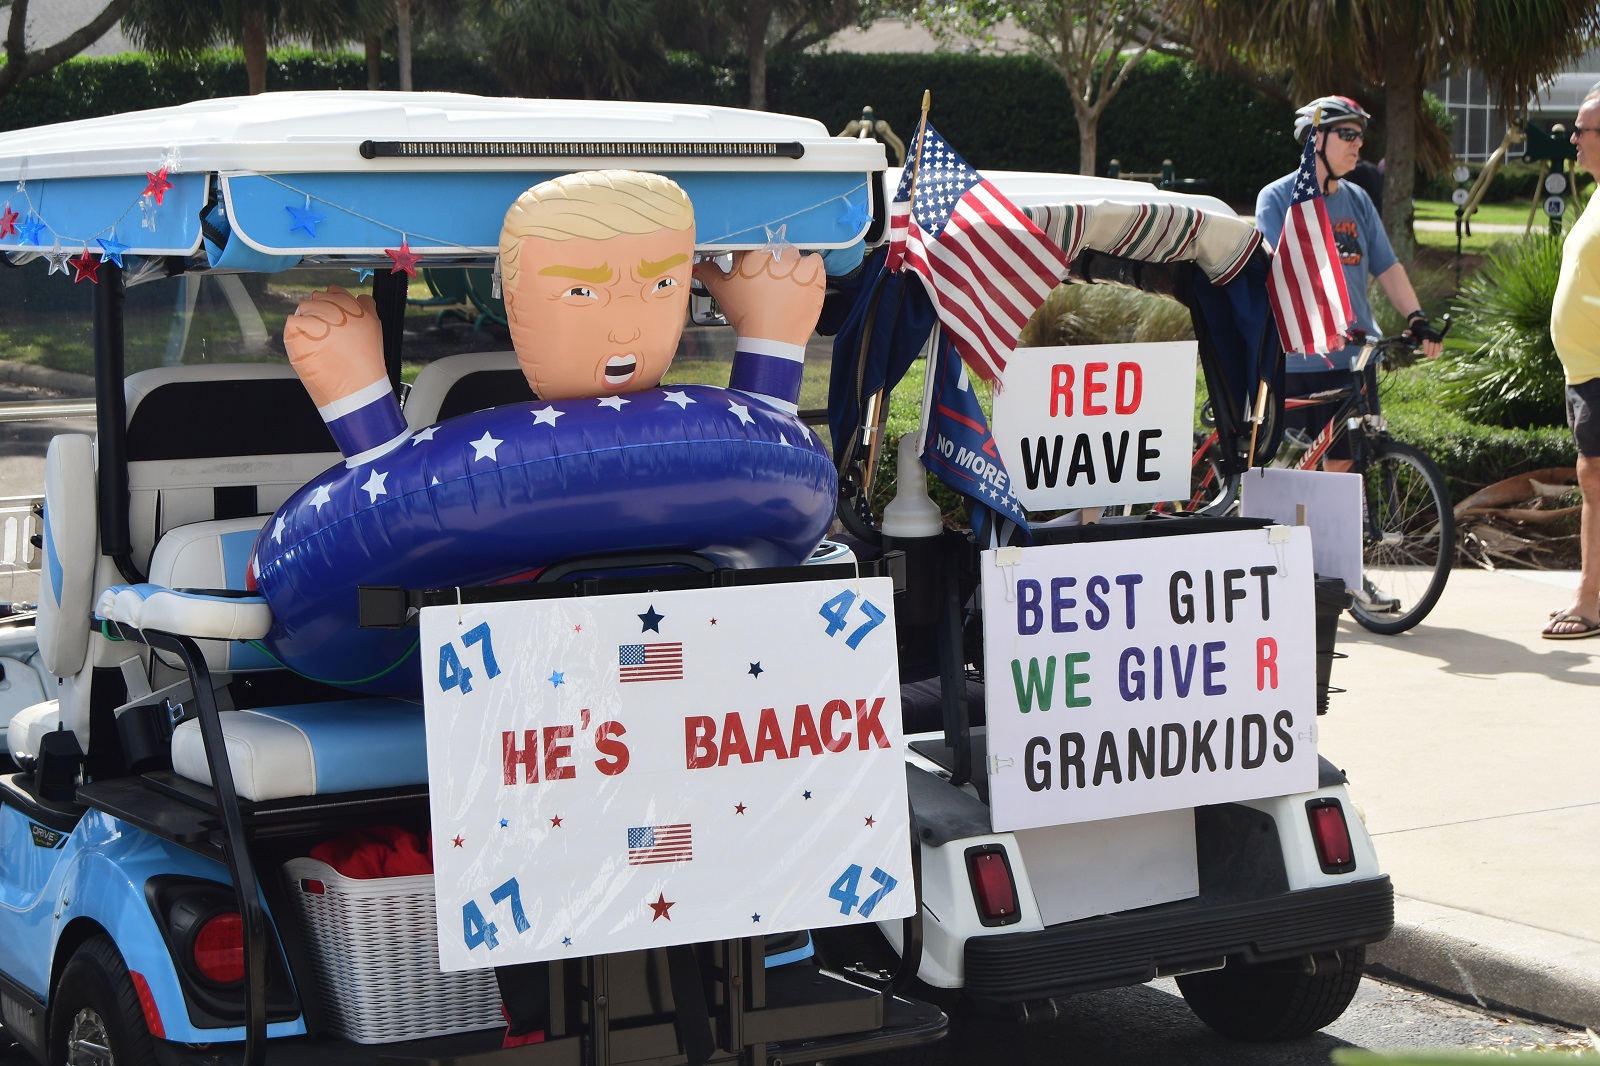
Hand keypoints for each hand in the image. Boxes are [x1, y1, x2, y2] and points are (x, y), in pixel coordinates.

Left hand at [284, 286, 385, 407]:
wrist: (356, 389)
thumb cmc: (365, 363)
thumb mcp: (374, 328)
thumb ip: (366, 307)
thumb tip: (360, 297)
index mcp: (353, 307)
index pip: (335, 291)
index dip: (333, 302)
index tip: (332, 314)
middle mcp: (335, 310)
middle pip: (317, 298)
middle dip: (319, 312)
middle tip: (325, 333)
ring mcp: (316, 320)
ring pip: (303, 308)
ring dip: (307, 321)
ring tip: (317, 341)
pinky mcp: (300, 333)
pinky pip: (292, 322)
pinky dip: (296, 332)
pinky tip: (308, 345)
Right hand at [692, 250, 825, 347]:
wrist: (770, 339)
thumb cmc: (747, 316)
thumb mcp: (722, 292)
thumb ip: (708, 273)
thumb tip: (699, 266)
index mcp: (751, 253)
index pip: (751, 245)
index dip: (752, 259)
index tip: (753, 270)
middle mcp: (774, 253)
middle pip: (774, 250)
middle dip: (771, 264)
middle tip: (768, 285)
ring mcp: (795, 263)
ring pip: (794, 256)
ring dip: (791, 267)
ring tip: (785, 288)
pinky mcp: (813, 273)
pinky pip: (814, 261)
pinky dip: (810, 270)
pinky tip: (801, 284)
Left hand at [1405, 313, 1443, 359]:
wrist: (1422, 325)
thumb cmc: (1416, 330)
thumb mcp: (1411, 331)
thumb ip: (1409, 333)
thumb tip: (1405, 332)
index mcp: (1424, 332)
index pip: (1426, 340)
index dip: (1426, 347)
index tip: (1425, 353)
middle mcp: (1431, 333)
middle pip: (1432, 342)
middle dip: (1431, 350)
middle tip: (1429, 357)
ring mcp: (1435, 334)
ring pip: (1438, 343)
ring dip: (1436, 351)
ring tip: (1433, 357)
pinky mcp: (1438, 336)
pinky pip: (1440, 342)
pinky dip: (1440, 348)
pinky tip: (1437, 353)